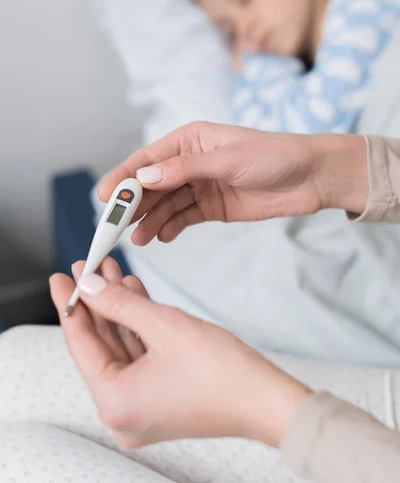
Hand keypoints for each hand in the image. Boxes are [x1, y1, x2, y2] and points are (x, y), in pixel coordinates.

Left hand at [50, 262, 309, 448]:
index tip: (61, 277)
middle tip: (87, 268)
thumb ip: (119, 304)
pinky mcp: (159, 398)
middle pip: (100, 345)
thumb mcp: (164, 326)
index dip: (70, 304)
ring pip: (121, 347)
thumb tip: (90, 285)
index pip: (81, 344)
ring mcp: (142, 407)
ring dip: (118, 309)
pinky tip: (133, 293)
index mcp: (115, 402)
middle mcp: (122, 411)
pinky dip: (137, 326)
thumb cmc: (223, 372)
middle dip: (96, 301)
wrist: (267, 400)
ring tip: (111, 271)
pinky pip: (139, 356)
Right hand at [97, 122, 367, 244]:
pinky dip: (171, 227)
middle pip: (152, 185)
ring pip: (166, 205)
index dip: (123, 178)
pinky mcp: (214, 207)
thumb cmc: (273, 156)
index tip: (104, 197)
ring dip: (150, 221)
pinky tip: (161, 238)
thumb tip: (143, 178)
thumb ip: (184, 169)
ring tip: (138, 240)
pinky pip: (184, 218)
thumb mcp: (227, 159)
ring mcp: (201, 186)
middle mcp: (190, 162)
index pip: (148, 160)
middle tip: (114, 228)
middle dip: (133, 205)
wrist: (312, 177)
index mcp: (190, 140)